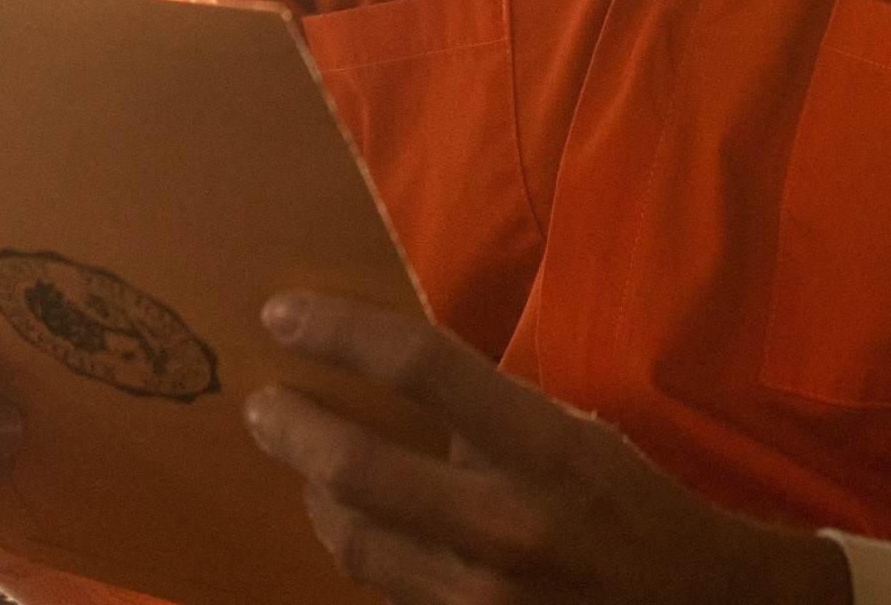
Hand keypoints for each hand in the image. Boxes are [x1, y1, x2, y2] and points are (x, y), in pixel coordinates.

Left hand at [243, 290, 850, 604]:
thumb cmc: (629, 505)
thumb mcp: (573, 434)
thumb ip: (484, 413)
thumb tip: (379, 375)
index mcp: (545, 447)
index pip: (420, 366)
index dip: (339, 332)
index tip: (284, 315)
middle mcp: (507, 526)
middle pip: (355, 465)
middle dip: (290, 427)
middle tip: (262, 407)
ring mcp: (482, 603)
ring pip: (352, 539)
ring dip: (316, 497)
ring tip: (310, 470)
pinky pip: (381, 593)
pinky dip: (361, 554)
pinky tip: (358, 529)